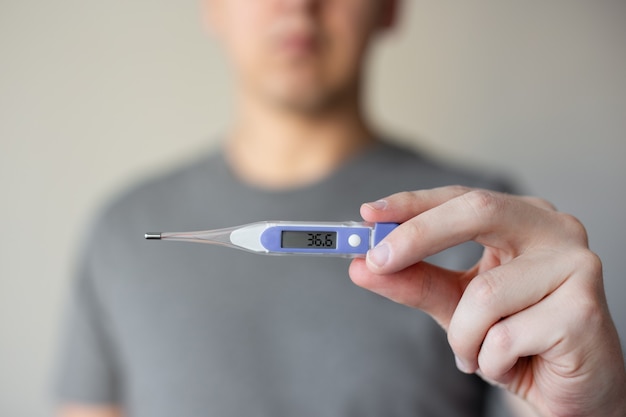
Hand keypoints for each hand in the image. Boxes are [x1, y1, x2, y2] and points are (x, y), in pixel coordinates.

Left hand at [349, 186, 625, 416]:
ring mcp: (577, 266)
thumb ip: (414, 281)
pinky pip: (505, 337)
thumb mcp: (455, 304)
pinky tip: (512, 365)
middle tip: (376, 261)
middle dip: (418, 236)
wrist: (570, 392)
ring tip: (476, 355)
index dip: (412, 203)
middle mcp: (554, 229)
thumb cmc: (515, 339)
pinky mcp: (585, 311)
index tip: (368, 214)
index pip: (461, 197)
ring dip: (463, 336)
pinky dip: (490, 361)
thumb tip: (362, 264)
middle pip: (478, 210)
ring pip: (484, 293)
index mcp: (523, 218)